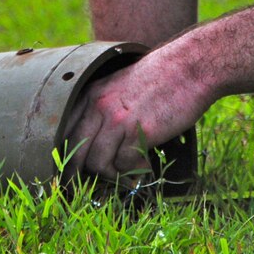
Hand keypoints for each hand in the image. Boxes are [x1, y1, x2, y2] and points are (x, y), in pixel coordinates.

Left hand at [65, 47, 205, 181]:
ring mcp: (116, 119)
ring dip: (111, 173)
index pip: (65, 128)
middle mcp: (98, 105)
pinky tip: (144, 163)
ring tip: (126, 170)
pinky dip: (133, 170)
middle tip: (88, 185)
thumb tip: (95, 142)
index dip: (65, 153)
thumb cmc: (159, 78)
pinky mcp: (137, 132)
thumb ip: (103, 107)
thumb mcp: (120, 85)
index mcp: (91, 93)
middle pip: (75, 150)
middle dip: (78, 172)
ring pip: (97, 162)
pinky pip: (123, 165)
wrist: (188, 68)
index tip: (70, 169)